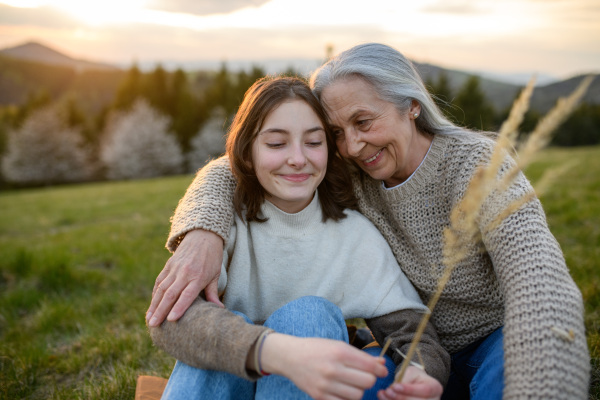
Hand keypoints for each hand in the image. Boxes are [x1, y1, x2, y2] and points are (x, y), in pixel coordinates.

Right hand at [146, 229, 223, 326]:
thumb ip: (213, 293)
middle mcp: (185, 273)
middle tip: (154, 325)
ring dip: (154, 304)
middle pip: (171, 294)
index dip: (179, 307)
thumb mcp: (215, 274)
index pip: (187, 295)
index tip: (171, 320)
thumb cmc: (212, 257)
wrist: (204, 235)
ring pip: (162, 288)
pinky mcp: (169, 265)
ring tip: (149, 319)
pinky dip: (155, 293)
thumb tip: (219, 310)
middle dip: (161, 311)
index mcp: (198, 276)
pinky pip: (160, 281)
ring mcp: (175, 268)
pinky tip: (152, 305)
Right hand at [262, 334, 388, 399]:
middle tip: (365, 376)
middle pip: (367, 382)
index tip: (381, 370)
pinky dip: (347, 398)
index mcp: (339, 352)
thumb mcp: (338, 346)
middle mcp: (333, 369)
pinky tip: (343, 390)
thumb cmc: (316, 349)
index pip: (370, 366)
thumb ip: (360, 356)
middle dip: (370, 380)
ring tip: (352, 383)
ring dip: (359, 390)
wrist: (290, 357)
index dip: (380, 370)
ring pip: (358, 395)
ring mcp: (326, 385)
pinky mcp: (319, 396)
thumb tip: (381, 364)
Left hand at [377, 366, 442, 399]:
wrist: (416, 384)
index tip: (395, 386)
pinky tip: (385, 399)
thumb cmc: (414, 377)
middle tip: (388, 391)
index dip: (409, 390)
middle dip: (400, 397)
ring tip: (383, 395)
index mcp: (435, 388)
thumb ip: (405, 378)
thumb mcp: (411, 372)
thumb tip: (396, 387)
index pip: (425, 390)